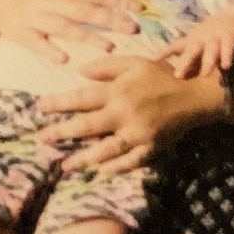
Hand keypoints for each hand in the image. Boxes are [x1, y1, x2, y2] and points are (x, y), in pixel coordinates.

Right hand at [0, 0, 136, 63]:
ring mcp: (35, 16)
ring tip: (109, 47)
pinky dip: (49, 50)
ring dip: (87, 37)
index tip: (138, 7)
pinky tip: (64, 59)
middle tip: (133, 29)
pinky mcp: (22, 33)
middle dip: (110, 19)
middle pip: (84, 9)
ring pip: (64, 27)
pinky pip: (37, 43)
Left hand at [38, 54, 215, 172]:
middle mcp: (125, 114)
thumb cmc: (160, 75)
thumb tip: (79, 72)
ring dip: (83, 158)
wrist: (193, 95)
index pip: (82, 98)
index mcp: (118, 91)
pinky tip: (98, 172)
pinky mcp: (151, 149)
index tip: (40, 108)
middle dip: (62, 133)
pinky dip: (114, 168)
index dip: (59, 103)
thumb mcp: (134, 62)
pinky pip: (129, 162)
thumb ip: (106, 67)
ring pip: (105, 150)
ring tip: (64, 165)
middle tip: (42, 139)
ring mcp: (138, 134)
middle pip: (88, 127)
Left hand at [158, 13, 233, 77]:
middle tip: (178, 76)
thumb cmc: (211, 35)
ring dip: (207, 61)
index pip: (176, 46)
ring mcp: (216, 36)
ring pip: (210, 49)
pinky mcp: (230, 35)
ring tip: (205, 75)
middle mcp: (202, 38)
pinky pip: (228, 46)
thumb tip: (176, 76)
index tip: (153, 60)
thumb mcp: (197, 44)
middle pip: (192, 49)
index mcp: (192, 40)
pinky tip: (225, 66)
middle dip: (185, 62)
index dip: (164, 53)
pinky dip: (227, 55)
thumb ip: (188, 58)